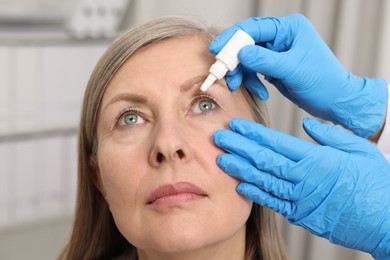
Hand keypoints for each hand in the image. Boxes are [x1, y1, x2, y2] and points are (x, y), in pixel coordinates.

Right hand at [209, 14, 387, 137]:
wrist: (335, 101)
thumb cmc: (324, 82)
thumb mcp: (293, 69)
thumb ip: (265, 60)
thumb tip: (241, 54)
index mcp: (289, 28)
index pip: (253, 28)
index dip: (232, 38)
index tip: (217, 49)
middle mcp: (281, 37)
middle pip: (246, 43)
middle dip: (235, 60)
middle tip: (226, 74)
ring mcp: (276, 52)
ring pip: (247, 59)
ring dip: (242, 74)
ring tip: (239, 87)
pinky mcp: (274, 67)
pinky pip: (254, 71)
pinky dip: (252, 82)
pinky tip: (261, 93)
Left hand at [213, 118, 389, 257]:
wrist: (385, 220)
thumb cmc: (376, 183)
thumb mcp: (358, 150)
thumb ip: (330, 136)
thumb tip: (307, 124)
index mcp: (315, 159)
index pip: (275, 142)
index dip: (253, 133)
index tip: (236, 125)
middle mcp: (302, 178)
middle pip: (263, 159)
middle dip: (238, 147)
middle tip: (219, 137)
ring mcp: (299, 198)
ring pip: (263, 180)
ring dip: (240, 169)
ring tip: (221, 158)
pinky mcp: (300, 214)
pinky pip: (272, 202)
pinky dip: (255, 194)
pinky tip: (240, 186)